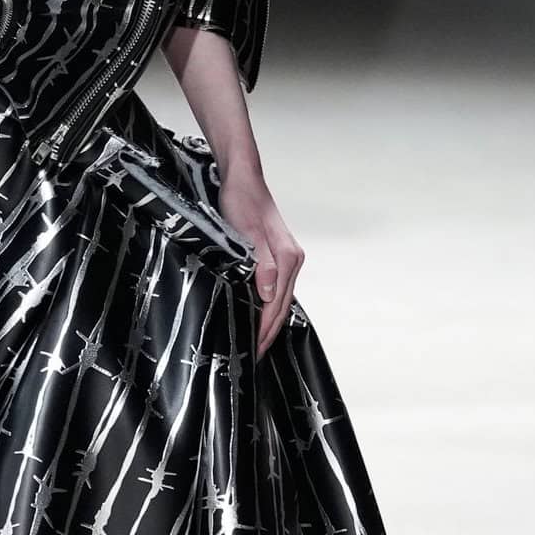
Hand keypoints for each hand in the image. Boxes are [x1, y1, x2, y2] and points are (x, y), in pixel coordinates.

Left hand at [217, 164, 304, 358]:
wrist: (242, 179)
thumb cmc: (242, 202)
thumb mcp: (247, 233)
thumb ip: (262, 264)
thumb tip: (269, 295)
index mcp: (289, 258)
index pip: (277, 304)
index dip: (265, 329)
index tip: (254, 349)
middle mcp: (292, 260)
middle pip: (282, 305)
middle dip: (269, 332)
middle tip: (255, 355)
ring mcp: (287, 258)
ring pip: (280, 298)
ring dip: (269, 321)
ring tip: (257, 342)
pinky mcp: (277, 255)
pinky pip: (276, 288)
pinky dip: (268, 305)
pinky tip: (259, 314)